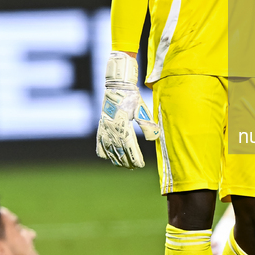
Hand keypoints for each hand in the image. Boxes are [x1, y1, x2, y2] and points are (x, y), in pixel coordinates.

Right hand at [96, 51, 158, 168]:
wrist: (117, 87)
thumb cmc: (132, 97)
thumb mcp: (141, 109)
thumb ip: (147, 124)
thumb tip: (155, 138)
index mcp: (123, 125)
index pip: (129, 147)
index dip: (135, 158)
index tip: (140, 165)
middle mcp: (112, 129)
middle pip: (119, 151)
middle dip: (127, 161)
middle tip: (134, 167)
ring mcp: (104, 128)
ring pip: (109, 150)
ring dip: (116, 159)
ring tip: (124, 165)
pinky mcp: (101, 126)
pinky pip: (99, 143)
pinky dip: (104, 152)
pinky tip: (109, 157)